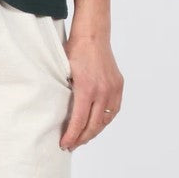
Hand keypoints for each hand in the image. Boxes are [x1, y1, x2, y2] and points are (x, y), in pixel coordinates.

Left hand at [59, 35, 122, 151]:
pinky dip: (105, 119)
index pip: (80, 121)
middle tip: (72, 144)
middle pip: (94, 125)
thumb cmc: (75, 49)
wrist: (92, 34)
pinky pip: (114, 109)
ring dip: (94, 131)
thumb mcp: (64, 71)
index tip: (65, 144)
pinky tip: (97, 123)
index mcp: (87, 88)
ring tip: (83, 137)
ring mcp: (113, 89)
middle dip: (82, 138)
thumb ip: (65, 92)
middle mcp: (102, 91)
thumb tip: (60, 112)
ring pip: (105, 120)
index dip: (72, 135)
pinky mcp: (118, 85)